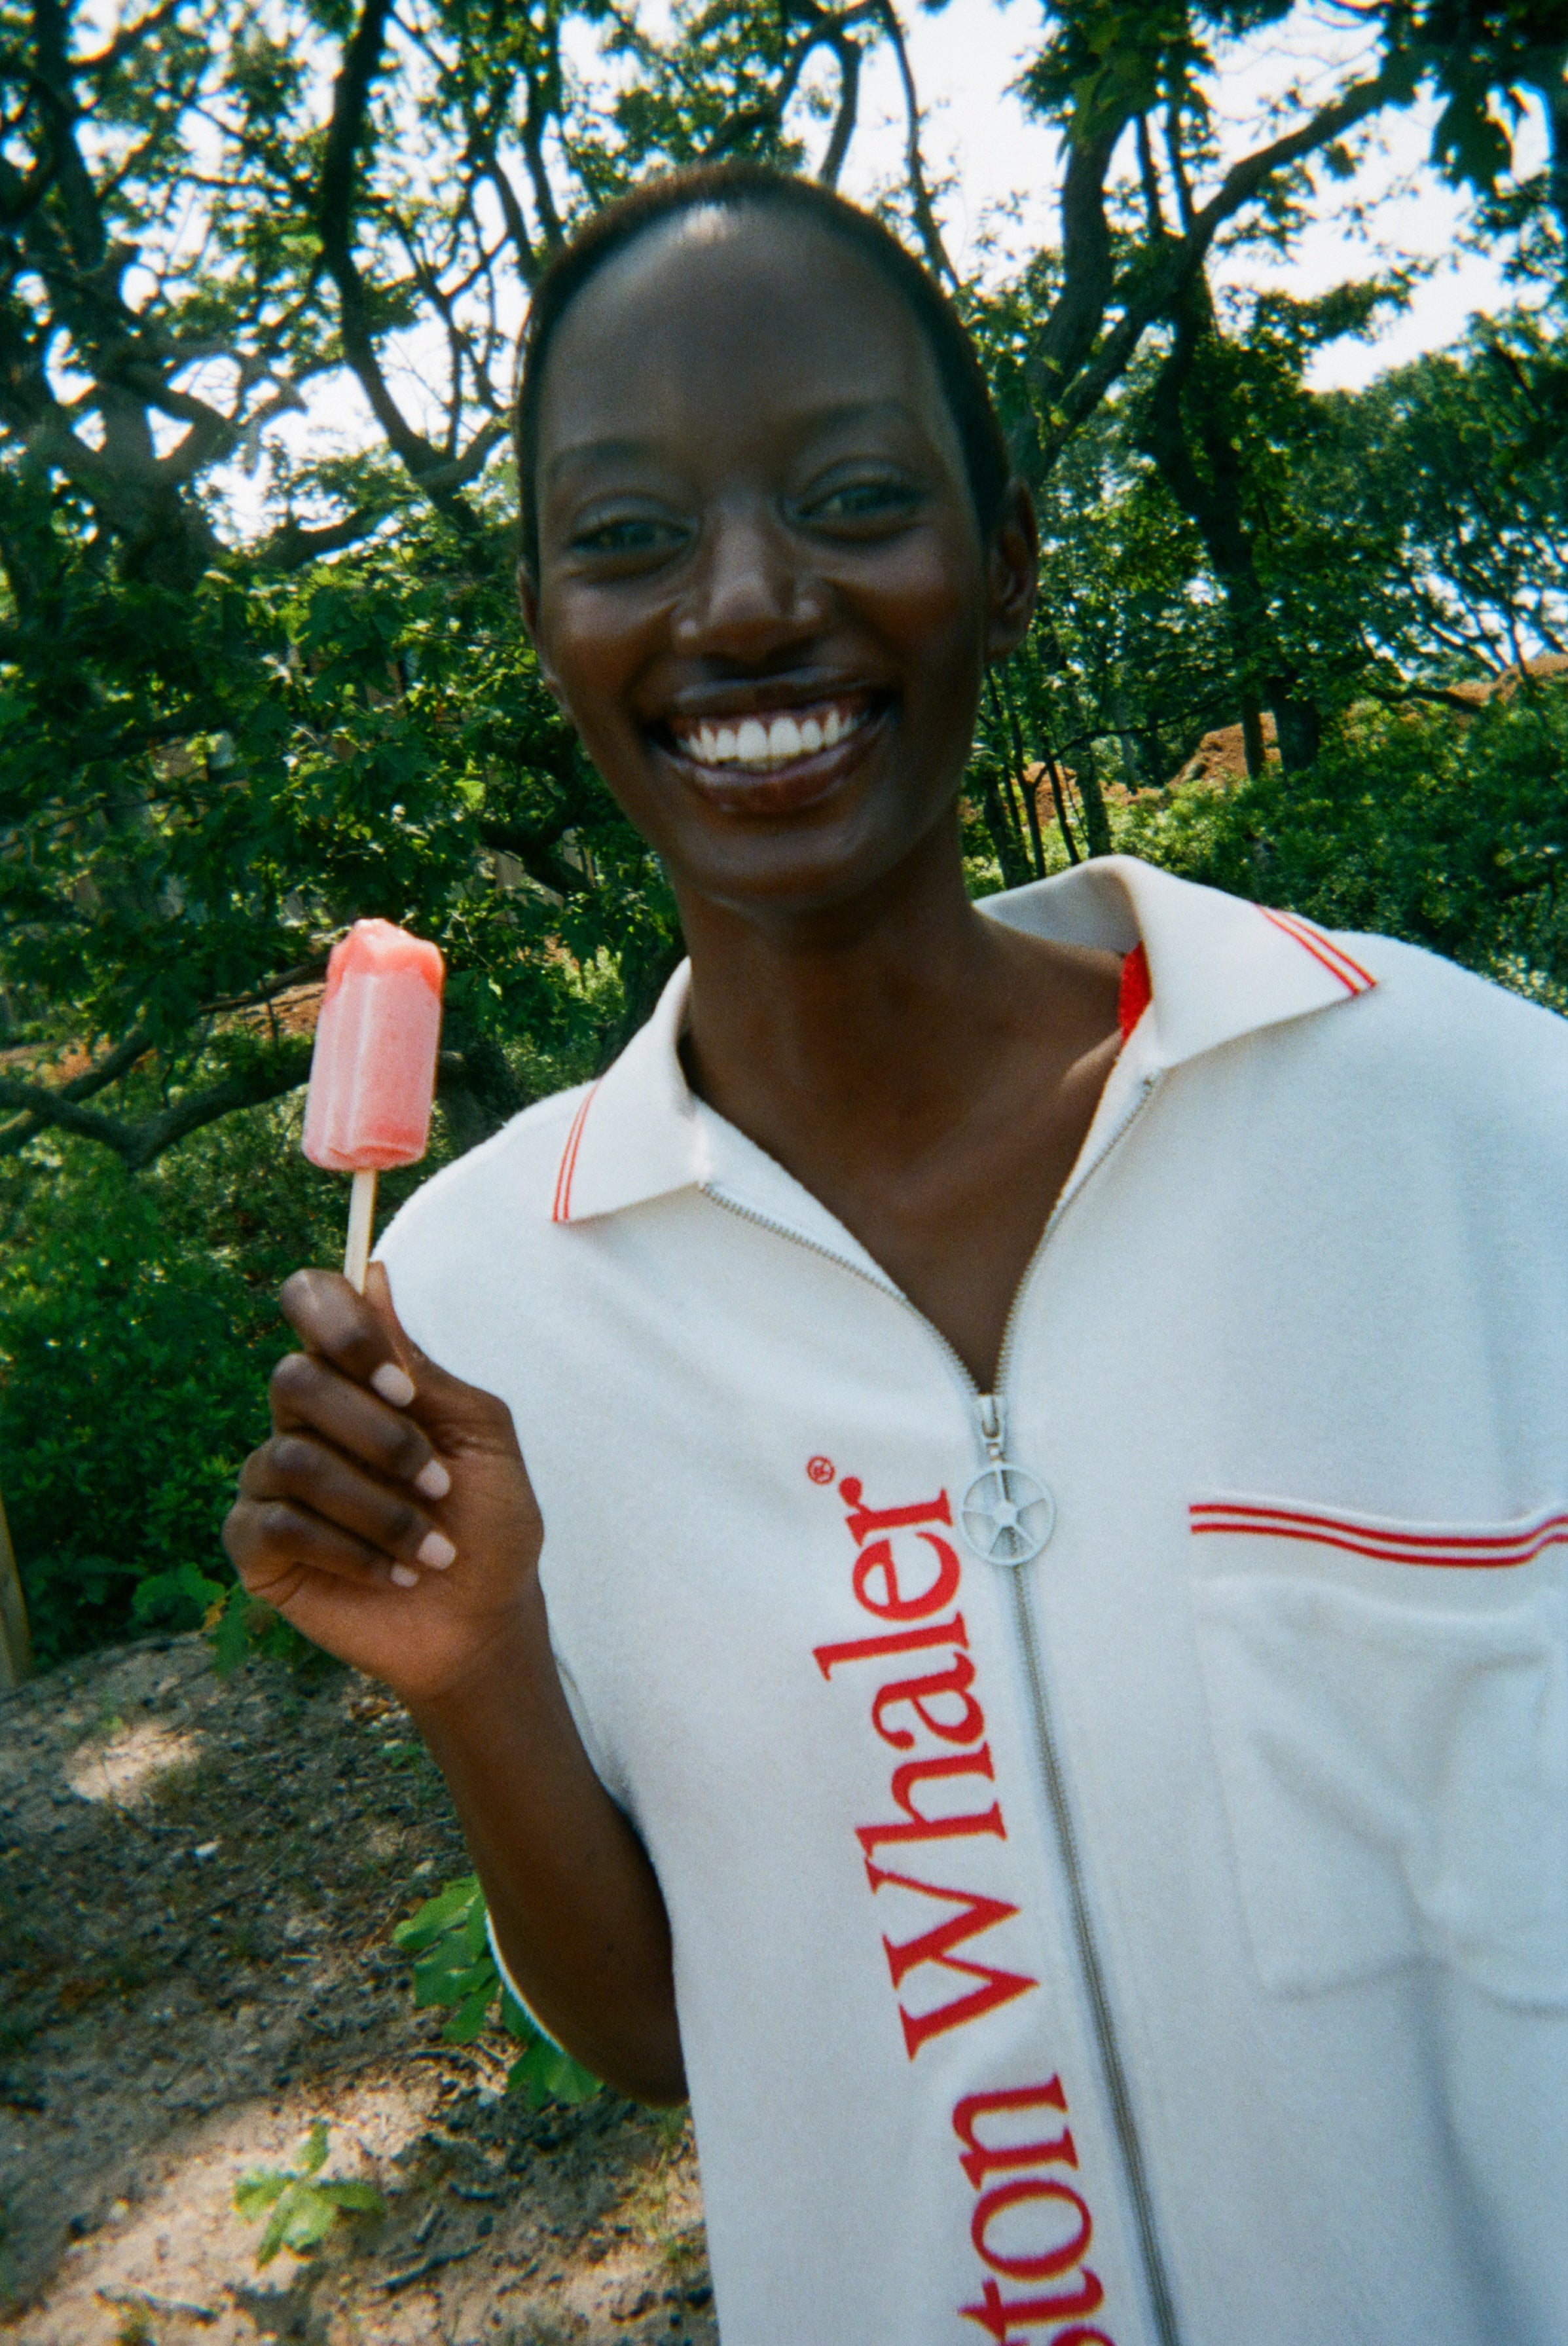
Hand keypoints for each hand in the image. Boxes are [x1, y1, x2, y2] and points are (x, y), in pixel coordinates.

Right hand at [223, 1264, 543, 1708]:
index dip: (339, 1326)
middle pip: (295, 1379)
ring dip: (379, 1510)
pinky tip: (391, 1573)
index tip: (402, 1386)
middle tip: (438, 1482)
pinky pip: (279, 1524)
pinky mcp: (256, 1544)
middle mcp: (305, 1418)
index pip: (310, 1302)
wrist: (482, 1618)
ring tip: (430, 1549)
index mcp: (358, 1378)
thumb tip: (374, 1276)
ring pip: (293, 1459)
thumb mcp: (481, 1435)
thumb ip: (424, 1368)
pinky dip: (348, 1551)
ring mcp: (273, 1480)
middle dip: (378, 1436)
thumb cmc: (488, 1521)